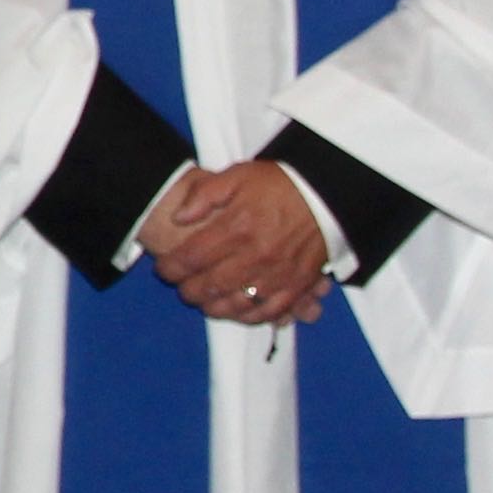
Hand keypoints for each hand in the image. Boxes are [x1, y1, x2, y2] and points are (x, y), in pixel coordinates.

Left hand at [139, 163, 329, 325]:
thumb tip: (178, 218)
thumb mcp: (238, 176)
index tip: (164, 269)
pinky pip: (268, 312)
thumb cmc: (280, 184)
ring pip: (235, 304)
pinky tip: (236, 312)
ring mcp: (277, 273)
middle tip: (182, 287)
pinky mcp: (296, 284)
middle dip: (188, 290)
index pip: (191, 258)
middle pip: (209, 286)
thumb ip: (204, 195)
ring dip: (213, 307)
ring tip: (204, 301)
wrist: (327, 193)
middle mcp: (255, 255)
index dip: (171, 268)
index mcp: (237, 227)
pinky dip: (247, 317)